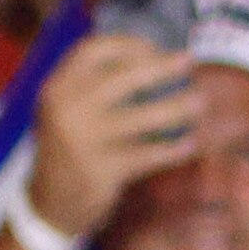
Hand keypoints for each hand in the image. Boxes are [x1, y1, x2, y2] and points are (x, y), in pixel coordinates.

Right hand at [21, 31, 201, 239]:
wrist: (48, 204)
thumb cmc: (66, 148)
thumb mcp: (63, 109)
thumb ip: (92, 85)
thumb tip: (150, 57)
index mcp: (56, 88)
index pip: (94, 49)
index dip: (128, 44)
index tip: (154, 50)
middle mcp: (68, 109)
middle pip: (126, 75)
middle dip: (163, 66)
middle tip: (188, 62)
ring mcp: (86, 140)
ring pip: (147, 116)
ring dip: (180, 107)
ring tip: (200, 103)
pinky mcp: (104, 170)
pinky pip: (151, 153)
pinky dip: (174, 149)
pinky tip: (190, 144)